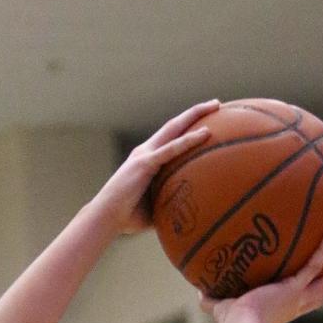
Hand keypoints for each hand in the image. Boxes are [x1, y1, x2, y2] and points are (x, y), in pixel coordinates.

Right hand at [90, 100, 219, 234]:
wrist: (104, 219)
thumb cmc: (127, 217)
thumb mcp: (153, 206)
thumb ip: (169, 202)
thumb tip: (188, 213)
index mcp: (147, 159)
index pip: (170, 137)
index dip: (187, 126)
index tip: (207, 119)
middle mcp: (146, 151)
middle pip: (175, 125)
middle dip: (196, 112)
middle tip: (217, 103)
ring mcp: (144, 155)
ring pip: (174, 129)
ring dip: (195, 115)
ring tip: (217, 106)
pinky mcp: (144, 164)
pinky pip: (171, 149)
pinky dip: (188, 141)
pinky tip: (205, 134)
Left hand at [202, 229, 322, 322]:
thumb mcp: (220, 308)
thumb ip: (210, 300)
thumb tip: (198, 290)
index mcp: (280, 313)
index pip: (297, 304)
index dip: (306, 296)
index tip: (308, 287)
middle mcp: (293, 308)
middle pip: (321, 296)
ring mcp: (297, 299)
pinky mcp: (295, 288)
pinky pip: (315, 264)